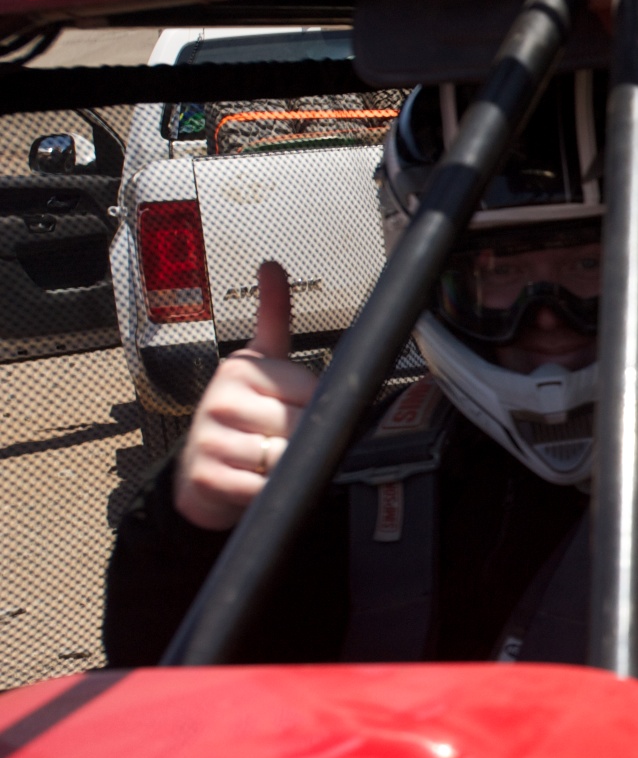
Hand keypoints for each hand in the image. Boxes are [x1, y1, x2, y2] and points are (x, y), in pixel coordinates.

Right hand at [172, 262, 317, 530]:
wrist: (200, 472)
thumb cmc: (240, 416)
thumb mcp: (257, 362)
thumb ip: (273, 317)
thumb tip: (271, 266)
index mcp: (240, 368)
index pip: (311, 391)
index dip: (318, 410)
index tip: (299, 413)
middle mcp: (221, 400)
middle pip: (300, 425)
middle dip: (303, 440)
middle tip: (282, 441)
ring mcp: (210, 439)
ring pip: (283, 457)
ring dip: (286, 468)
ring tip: (266, 460)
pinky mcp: (208, 478)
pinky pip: (263, 487)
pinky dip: (268, 491)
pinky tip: (255, 482)